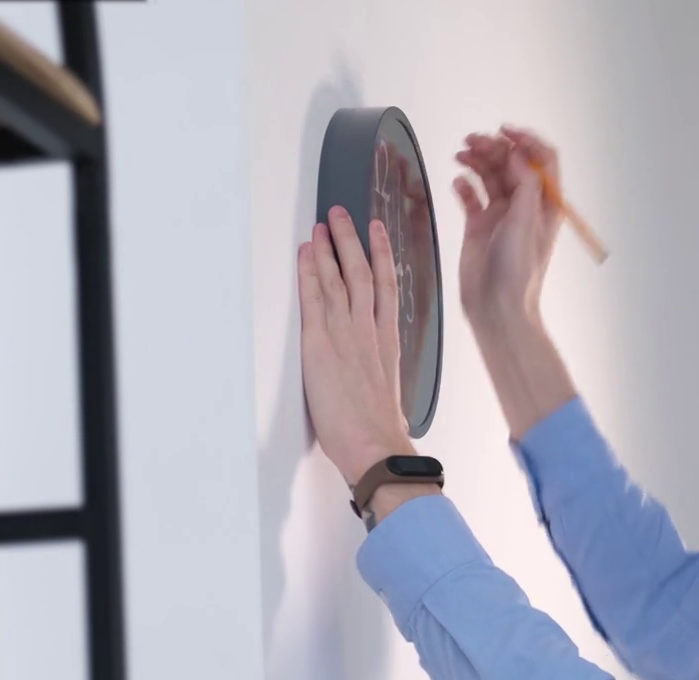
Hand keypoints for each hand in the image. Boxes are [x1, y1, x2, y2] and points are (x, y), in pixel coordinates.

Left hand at [298, 206, 414, 486]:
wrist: (375, 445)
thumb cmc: (380, 430)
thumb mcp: (390, 394)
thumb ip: (381, 373)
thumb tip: (375, 374)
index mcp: (387, 341)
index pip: (386, 286)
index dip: (382, 255)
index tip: (378, 233)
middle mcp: (369, 330)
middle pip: (362, 272)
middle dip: (352, 239)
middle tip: (344, 215)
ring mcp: (346, 333)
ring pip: (340, 277)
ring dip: (330, 246)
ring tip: (324, 223)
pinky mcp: (320, 343)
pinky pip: (315, 297)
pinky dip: (311, 271)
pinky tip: (307, 252)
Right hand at [453, 126, 563, 332]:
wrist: (495, 307)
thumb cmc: (518, 272)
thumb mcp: (527, 222)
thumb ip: (525, 185)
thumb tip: (516, 155)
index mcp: (545, 204)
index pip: (541, 160)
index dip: (526, 141)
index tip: (504, 132)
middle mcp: (524, 205)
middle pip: (511, 163)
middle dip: (493, 148)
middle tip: (472, 142)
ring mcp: (501, 214)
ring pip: (490, 175)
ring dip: (476, 160)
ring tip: (460, 155)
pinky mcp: (478, 225)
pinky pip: (471, 196)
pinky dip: (464, 185)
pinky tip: (458, 183)